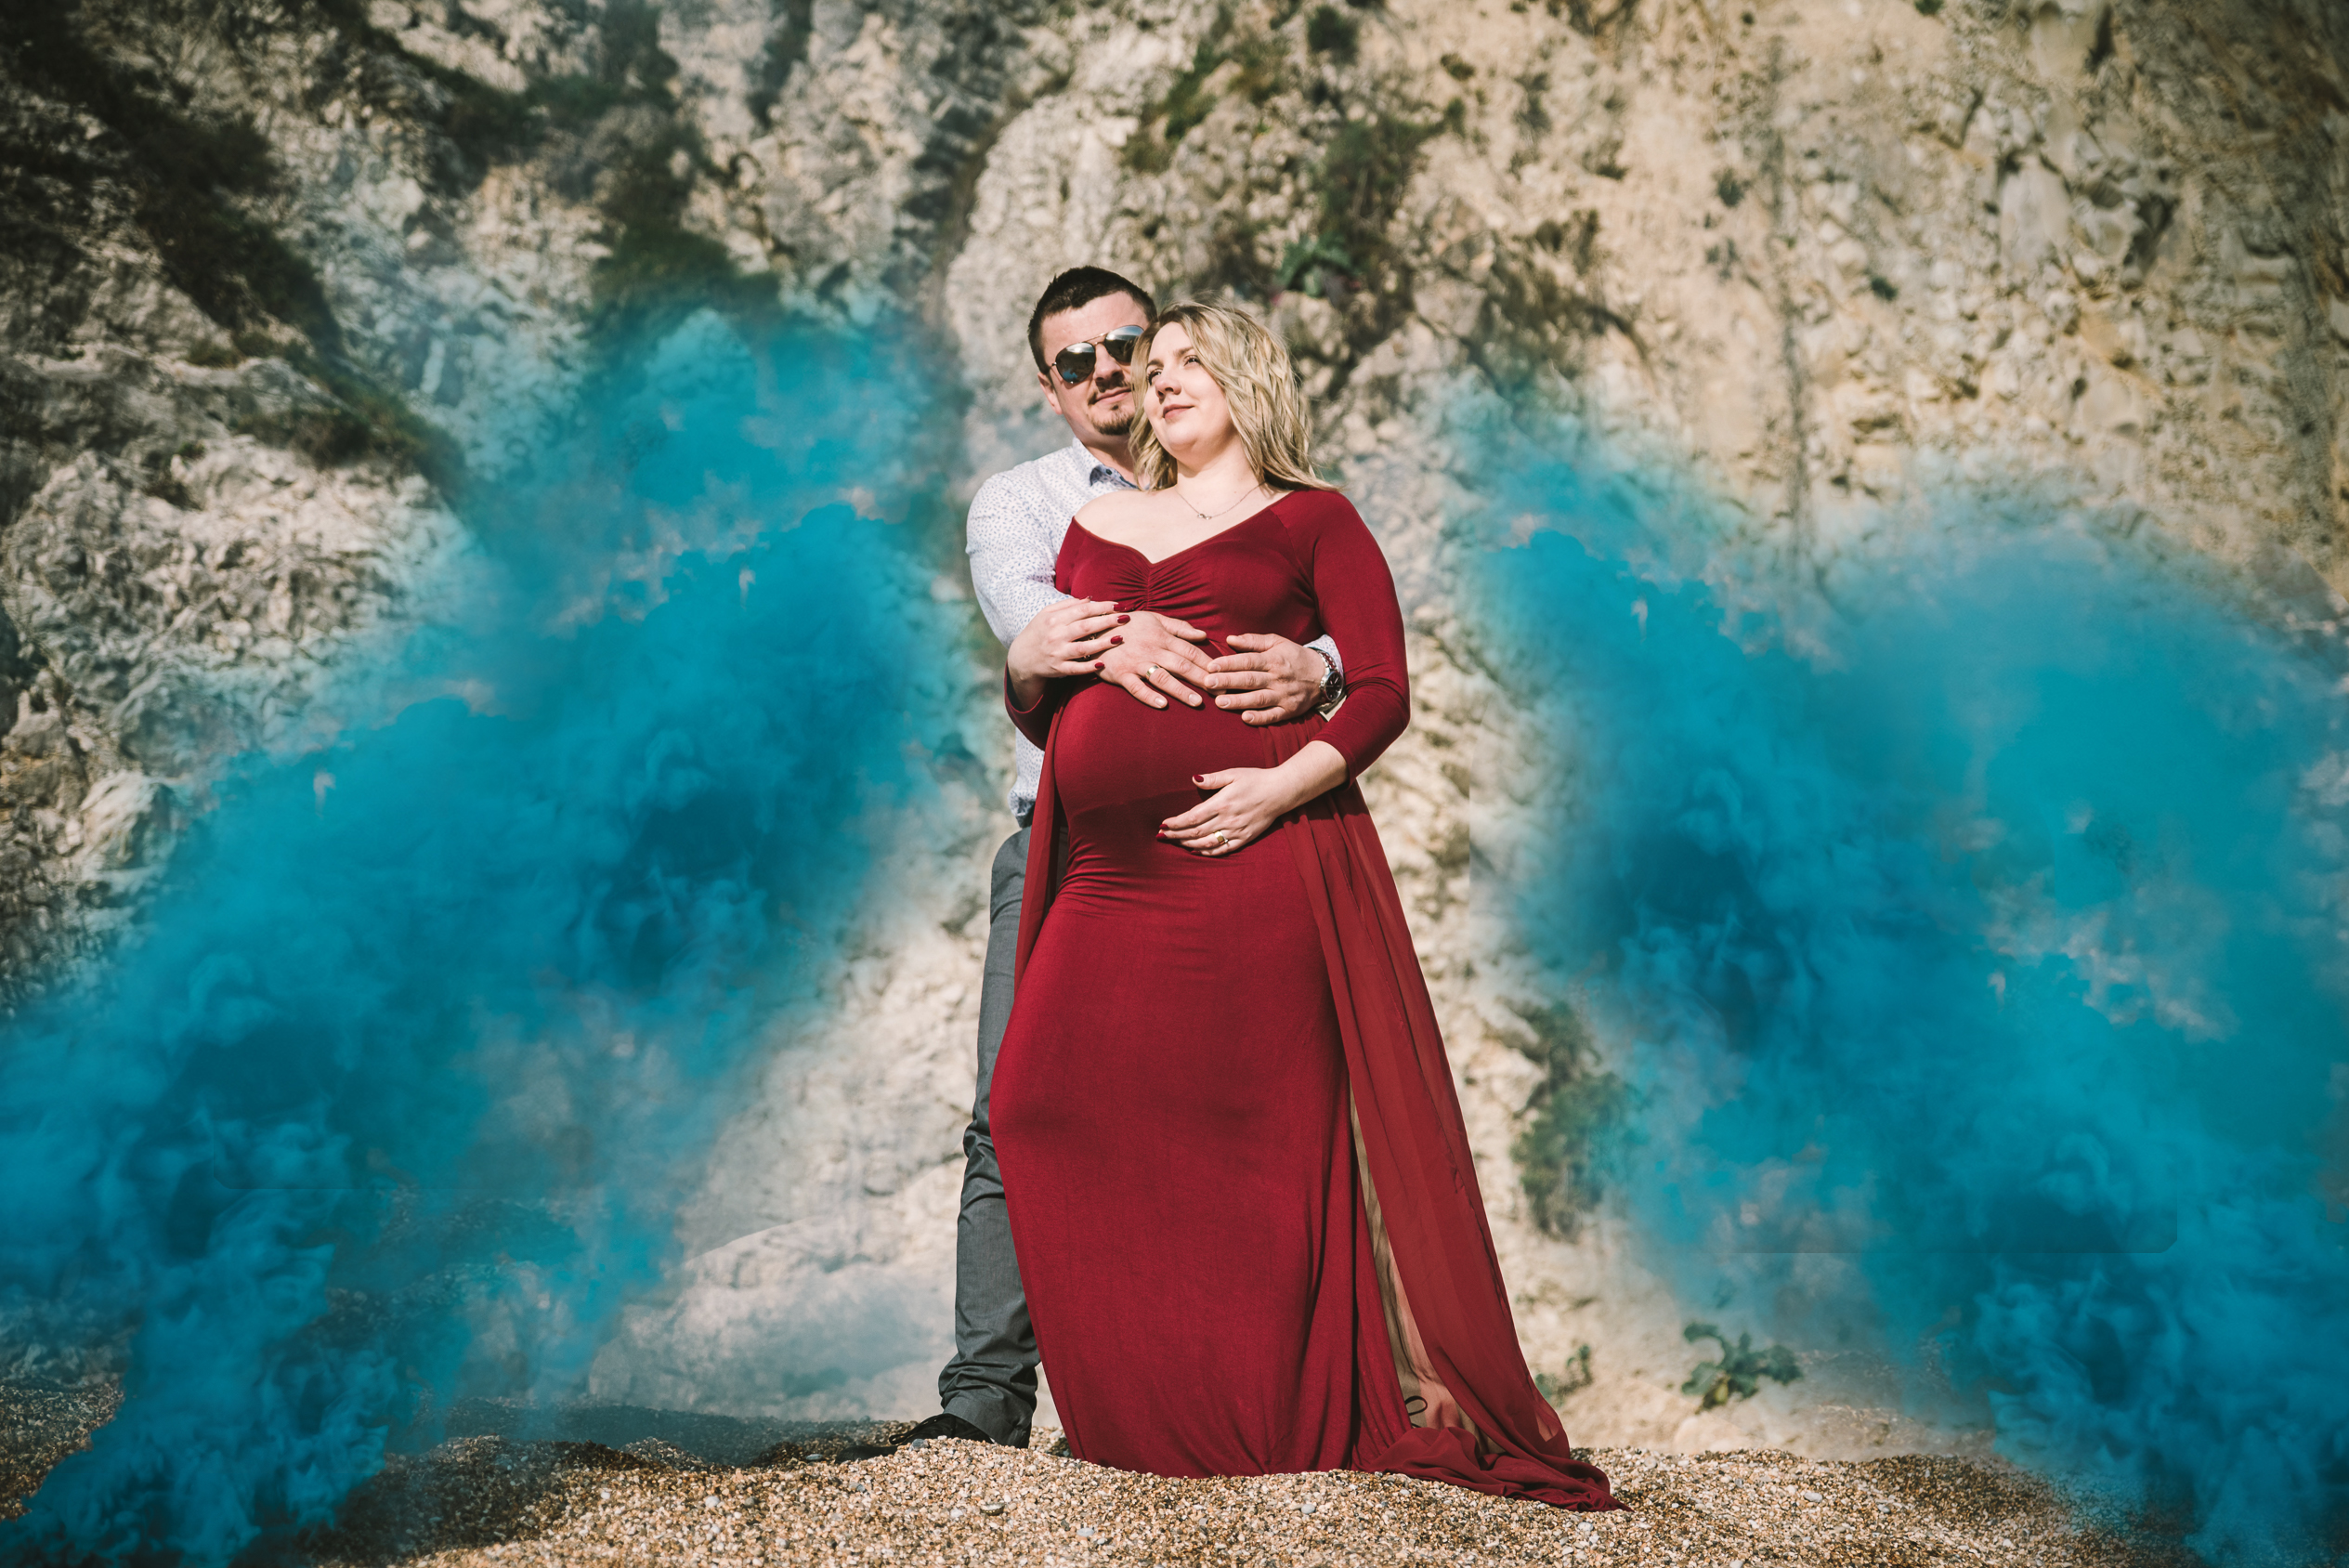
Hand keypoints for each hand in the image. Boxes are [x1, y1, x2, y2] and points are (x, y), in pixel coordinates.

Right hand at [1007, 598, 1120, 706]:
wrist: (1021, 658)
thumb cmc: (1039, 632)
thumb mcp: (1046, 614)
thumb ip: (1067, 605)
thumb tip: (1090, 599)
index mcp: (1054, 619)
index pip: (1082, 610)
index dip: (1102, 607)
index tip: (1119, 605)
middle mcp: (1056, 635)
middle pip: (1086, 626)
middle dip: (1107, 621)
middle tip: (1126, 618)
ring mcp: (1057, 653)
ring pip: (1083, 648)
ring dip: (1102, 644)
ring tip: (1120, 638)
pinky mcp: (1058, 669)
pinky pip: (1076, 668)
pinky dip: (1088, 667)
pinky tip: (1103, 663)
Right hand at [1096, 610, 1213, 709]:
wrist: (1093, 627)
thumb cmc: (1128, 624)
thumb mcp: (1154, 618)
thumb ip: (1179, 627)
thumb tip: (1203, 635)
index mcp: (1161, 636)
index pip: (1190, 651)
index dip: (1209, 663)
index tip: (1225, 675)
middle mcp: (1151, 649)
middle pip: (1181, 665)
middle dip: (1202, 680)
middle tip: (1220, 693)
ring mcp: (1135, 662)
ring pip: (1162, 677)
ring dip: (1180, 690)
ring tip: (1197, 702)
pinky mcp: (1120, 674)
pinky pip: (1135, 687)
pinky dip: (1148, 696)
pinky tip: (1162, 705)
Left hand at [1158, 741, 1346, 856]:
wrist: (1281, 791)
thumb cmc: (1255, 779)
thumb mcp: (1233, 773)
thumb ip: (1212, 779)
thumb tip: (1193, 779)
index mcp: (1222, 803)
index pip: (1192, 817)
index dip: (1176, 823)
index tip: (1163, 825)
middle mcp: (1227, 819)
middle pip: (1196, 832)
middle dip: (1176, 835)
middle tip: (1162, 836)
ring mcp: (1236, 831)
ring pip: (1207, 843)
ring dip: (1188, 845)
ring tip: (1175, 843)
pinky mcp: (1245, 838)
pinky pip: (1223, 849)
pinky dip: (1208, 852)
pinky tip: (1196, 851)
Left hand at [1202, 634, 1327, 725]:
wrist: (1323, 675)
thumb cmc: (1295, 656)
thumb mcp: (1278, 642)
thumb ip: (1253, 641)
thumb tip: (1230, 639)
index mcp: (1274, 659)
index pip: (1248, 661)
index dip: (1228, 663)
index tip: (1210, 666)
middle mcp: (1278, 677)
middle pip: (1250, 680)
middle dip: (1228, 682)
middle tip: (1208, 684)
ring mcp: (1284, 695)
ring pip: (1258, 699)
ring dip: (1238, 701)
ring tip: (1219, 703)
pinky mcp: (1289, 710)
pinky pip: (1273, 715)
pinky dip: (1260, 718)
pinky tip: (1245, 718)